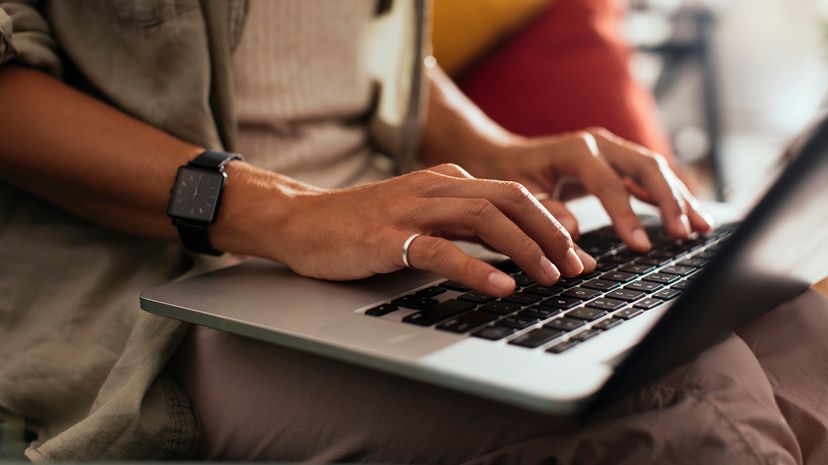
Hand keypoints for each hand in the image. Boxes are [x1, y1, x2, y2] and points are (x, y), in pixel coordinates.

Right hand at [227, 163, 596, 296]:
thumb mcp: (421, 217)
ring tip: (550, 276)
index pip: (514, 193)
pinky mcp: (389, 236)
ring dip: (525, 248)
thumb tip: (513, 247)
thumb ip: (462, 225)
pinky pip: (442, 249)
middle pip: (510, 199)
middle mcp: (436, 188)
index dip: (553, 222)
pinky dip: (477, 267)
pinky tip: (502, 286)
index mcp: (447, 182)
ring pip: (485, 218)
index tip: (578, 253)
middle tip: (577, 266)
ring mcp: (412, 209)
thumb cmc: (362, 226)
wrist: (301, 222)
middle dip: (551, 232)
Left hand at [473, 127, 713, 250]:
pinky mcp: (617, 159)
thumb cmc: (510, 178)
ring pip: (655, 169)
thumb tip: (572, 233)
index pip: (609, 184)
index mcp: (576, 151)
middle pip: (646, 167)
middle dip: (669, 201)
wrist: (503, 155)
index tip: (641, 246)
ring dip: (679, 197)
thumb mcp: (520, 197)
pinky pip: (650, 175)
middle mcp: (599, 144)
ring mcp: (611, 148)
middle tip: (685, 234)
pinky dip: (670, 194)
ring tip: (702, 227)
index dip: (627, 216)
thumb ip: (544, 212)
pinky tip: (688, 215)